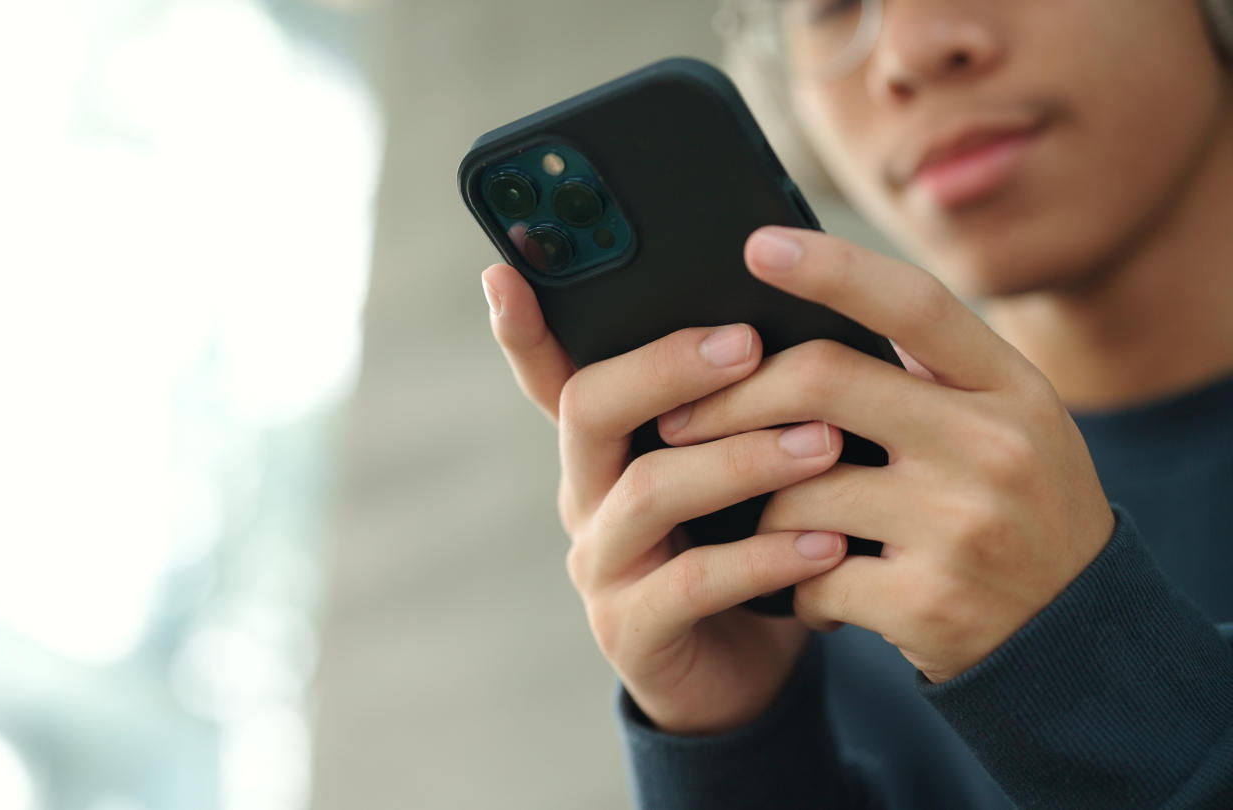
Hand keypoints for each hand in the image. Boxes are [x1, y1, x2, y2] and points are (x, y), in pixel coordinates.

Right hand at [481, 263, 851, 735]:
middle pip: (589, 409)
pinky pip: (691, 584)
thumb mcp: (737, 463)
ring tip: (823, 443)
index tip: (503, 272)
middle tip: (748, 343)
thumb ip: (741, 401)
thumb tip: (799, 311)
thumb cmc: (746, 542)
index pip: (551, 373)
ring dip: (739, 461)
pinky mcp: (632, 631)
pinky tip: (826, 543)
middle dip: (666, 367)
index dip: (522, 327)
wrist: (745, 671)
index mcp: (606, 445)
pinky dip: (763, 559)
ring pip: (649, 490)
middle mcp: (585, 495)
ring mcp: (601, 564)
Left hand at [660, 226, 1115, 683]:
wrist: (1078, 643)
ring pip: (795, 491)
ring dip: (758, 513)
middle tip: (677, 420)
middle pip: (822, 382)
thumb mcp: (1009, 426)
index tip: (756, 245)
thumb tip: (804, 314)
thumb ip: (929, 374)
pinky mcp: (928, 604)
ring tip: (769, 530)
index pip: (912, 303)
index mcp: (1011, 388)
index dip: (830, 268)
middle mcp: (993, 446)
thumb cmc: (1019, 516)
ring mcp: (962, 526)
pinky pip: (807, 577)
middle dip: (728, 400)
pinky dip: (789, 587)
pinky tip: (809, 594)